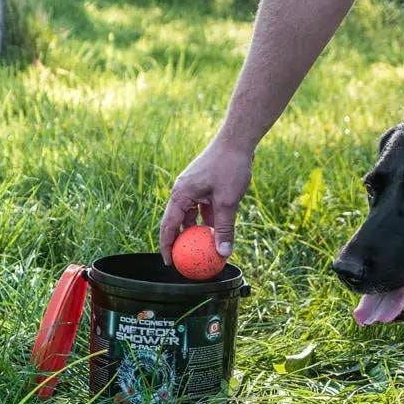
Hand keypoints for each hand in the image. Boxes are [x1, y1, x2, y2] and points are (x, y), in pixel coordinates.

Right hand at [158, 140, 253, 264]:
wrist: (237, 140)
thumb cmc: (229, 167)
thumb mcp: (228, 201)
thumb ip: (225, 228)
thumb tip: (223, 253)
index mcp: (181, 194)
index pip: (168, 226)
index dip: (166, 246)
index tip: (169, 263)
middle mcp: (183, 191)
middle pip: (176, 222)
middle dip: (180, 241)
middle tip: (184, 260)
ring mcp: (193, 187)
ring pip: (191, 215)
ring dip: (196, 231)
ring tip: (201, 249)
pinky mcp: (203, 185)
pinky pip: (202, 207)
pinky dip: (207, 220)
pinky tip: (217, 231)